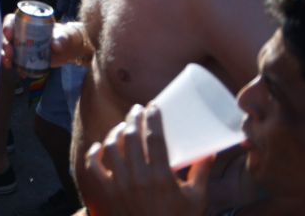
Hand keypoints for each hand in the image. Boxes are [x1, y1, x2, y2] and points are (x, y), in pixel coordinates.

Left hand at [81, 105, 211, 215]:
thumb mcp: (197, 199)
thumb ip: (201, 173)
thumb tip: (210, 152)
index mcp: (161, 177)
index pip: (155, 139)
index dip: (153, 119)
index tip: (153, 106)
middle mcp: (138, 178)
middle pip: (131, 138)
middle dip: (133, 119)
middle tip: (136, 110)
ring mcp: (119, 185)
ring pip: (112, 148)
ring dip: (116, 133)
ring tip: (123, 126)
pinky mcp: (107, 193)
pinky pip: (93, 167)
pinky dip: (94, 154)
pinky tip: (100, 146)